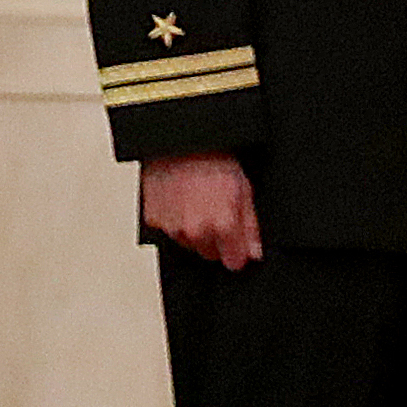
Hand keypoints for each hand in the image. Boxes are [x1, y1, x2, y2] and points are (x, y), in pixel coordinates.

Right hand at [141, 152, 261, 269]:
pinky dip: (175, 222)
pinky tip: (181, 202)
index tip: (238, 247)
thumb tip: (253, 253)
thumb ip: (250, 228)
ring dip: (194, 231)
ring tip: (198, 204)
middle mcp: (195, 231)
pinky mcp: (153, 220)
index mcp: (222, 225)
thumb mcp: (244, 192)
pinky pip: (168, 231)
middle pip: (210, 254)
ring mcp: (172, 226)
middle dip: (216, 241)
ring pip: (189, 243)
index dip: (237, 253)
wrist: (181, 145)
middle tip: (217, 215)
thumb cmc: (214, 162)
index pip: (233, 261)